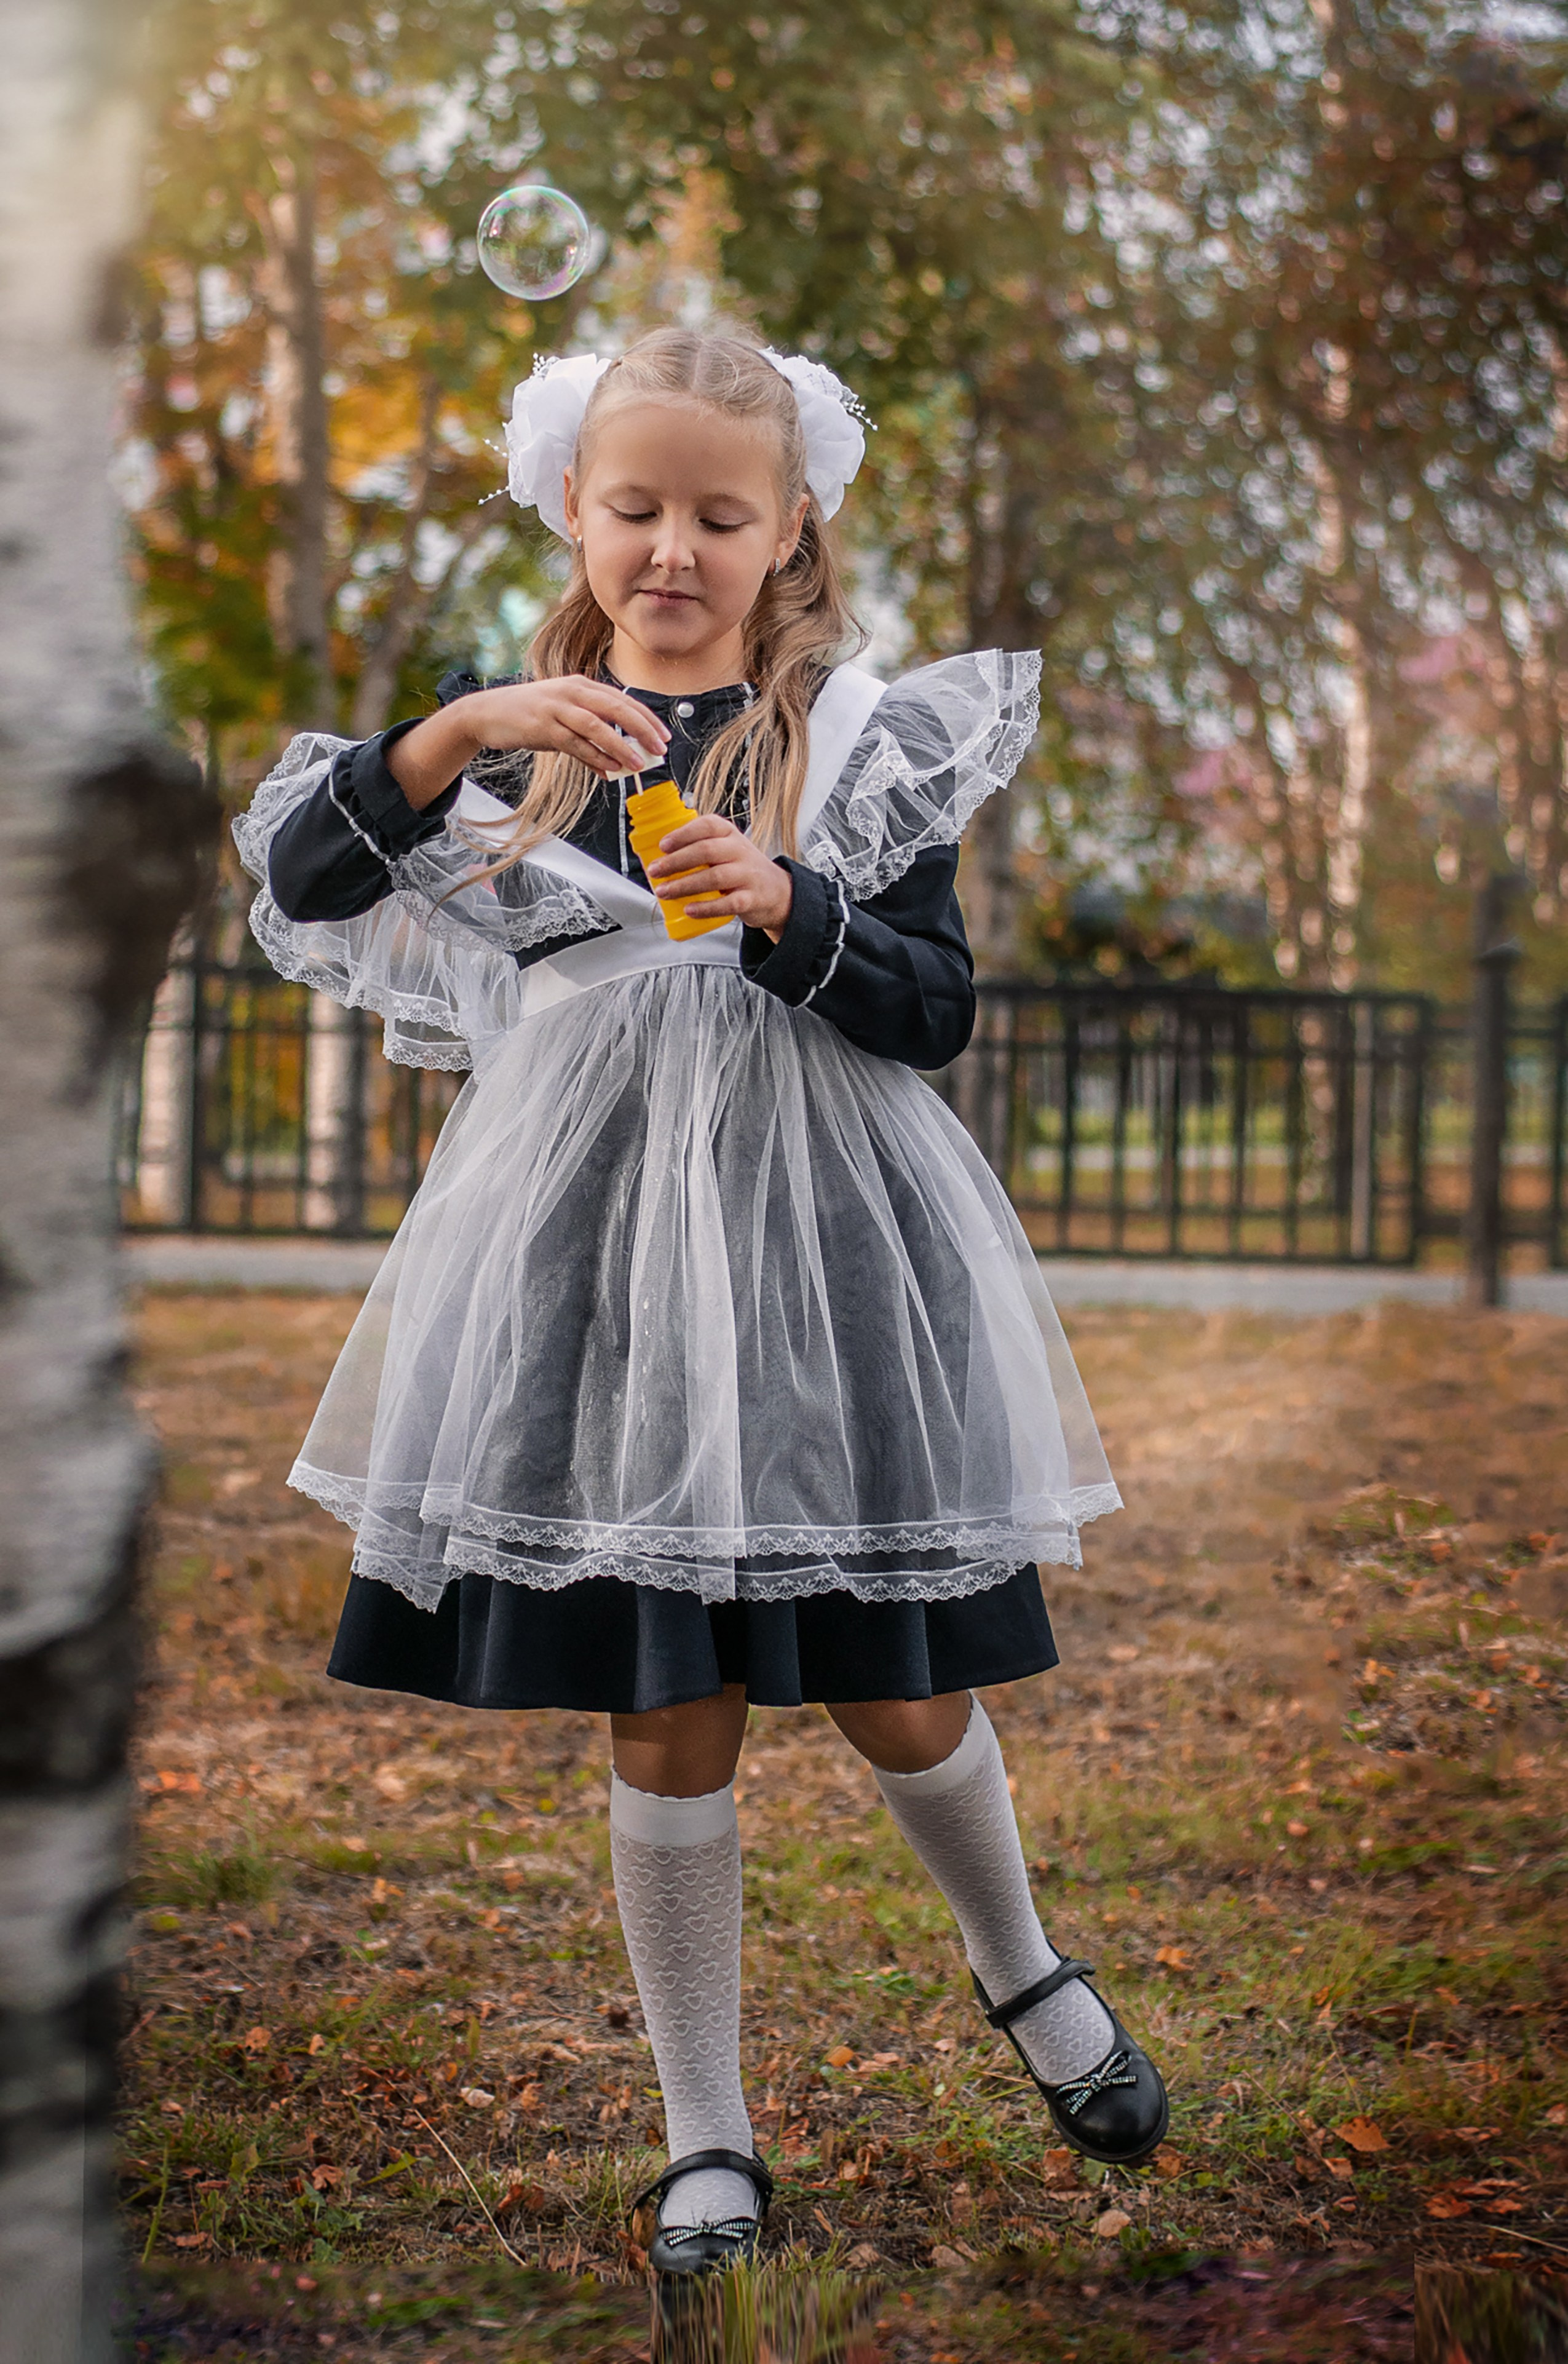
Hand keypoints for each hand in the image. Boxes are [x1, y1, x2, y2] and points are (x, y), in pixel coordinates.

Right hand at [385, 676, 668, 810]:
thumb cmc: (527, 714)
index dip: (646, 718)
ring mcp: (556, 707)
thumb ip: (589, 738)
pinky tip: (608, 770)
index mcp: (581, 685)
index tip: (664, 736)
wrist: (486, 713)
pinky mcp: (542, 726)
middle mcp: (571, 691)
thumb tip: (613, 765)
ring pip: (597, 725)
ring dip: (620, 745)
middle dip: (642, 729)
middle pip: (616, 707)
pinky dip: (594, 757)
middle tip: (660, 749)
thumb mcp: (562, 718)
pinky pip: (575, 743)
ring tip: (638, 764)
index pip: (623, 699)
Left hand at [646, 813, 794, 939]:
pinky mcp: (752, 899)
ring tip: (664, 891)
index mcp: (729, 834)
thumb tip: (657, 857)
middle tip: (655, 871)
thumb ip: (698, 847)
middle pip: (706, 850)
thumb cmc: (740, 869)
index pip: (707, 826)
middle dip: (676, 861)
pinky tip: (689, 910)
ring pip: (715, 877)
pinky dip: (707, 908)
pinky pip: (729, 903)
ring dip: (685, 885)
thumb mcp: (724, 849)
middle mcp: (740, 850)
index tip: (663, 845)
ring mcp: (748, 874)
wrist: (777, 891)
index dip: (683, 834)